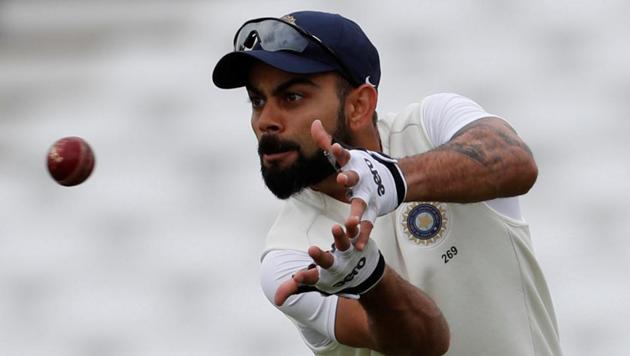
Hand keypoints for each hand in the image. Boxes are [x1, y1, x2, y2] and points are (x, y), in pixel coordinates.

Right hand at [274, 218, 384, 305]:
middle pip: (326, 261)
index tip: (297, 278)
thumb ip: (294, 288)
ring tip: (335, 228)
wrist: (366, 278)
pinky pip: (356, 233)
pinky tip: (353, 220)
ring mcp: (348, 254)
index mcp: (322, 275)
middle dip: (319, 257)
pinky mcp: (357, 242)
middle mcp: (335, 266)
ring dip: (339, 237)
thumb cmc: (334, 278)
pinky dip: (354, 227)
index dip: (304, 278)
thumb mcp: (314, 282)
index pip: (310, 278)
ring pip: (343, 244)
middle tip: (312, 250)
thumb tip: (277, 300)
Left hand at [311, 120, 406, 249]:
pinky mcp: (372, 211)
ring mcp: (368, 195)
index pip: (342, 155)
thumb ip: (325, 141)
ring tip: (351, 222)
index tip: (332, 145)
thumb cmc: (360, 166)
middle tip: (342, 179)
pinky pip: (368, 226)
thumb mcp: (344, 154)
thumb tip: (314, 122)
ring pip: (362, 205)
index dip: (337, 150)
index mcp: (351, 164)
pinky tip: (359, 246)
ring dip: (356, 213)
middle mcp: (361, 178)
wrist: (390, 179)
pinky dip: (364, 236)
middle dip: (349, 178)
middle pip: (354, 178)